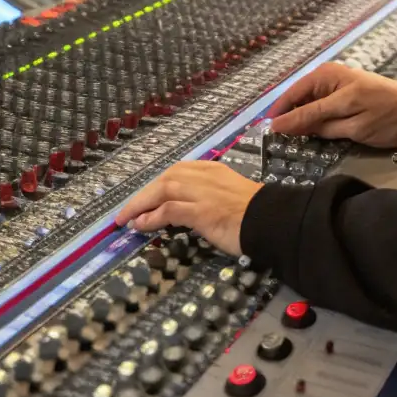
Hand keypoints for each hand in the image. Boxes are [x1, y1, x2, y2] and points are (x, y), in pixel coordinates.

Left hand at [115, 161, 261, 255]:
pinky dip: (152, 217)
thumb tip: (186, 212)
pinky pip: (169, 210)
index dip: (155, 186)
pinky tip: (142, 226)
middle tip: (125, 212)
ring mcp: (203, 192)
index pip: (176, 172)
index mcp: (212, 170)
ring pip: (162, 190)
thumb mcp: (228, 197)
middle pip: (165, 179)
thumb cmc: (254, 214)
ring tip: (126, 220)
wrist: (272, 221)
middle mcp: (205, 176)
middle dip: (142, 196)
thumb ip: (207, 198)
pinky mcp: (202, 210)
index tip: (142, 199)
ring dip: (141, 205)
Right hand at [268, 62, 396, 147]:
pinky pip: (318, 108)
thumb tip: (282, 126)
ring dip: (300, 122)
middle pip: (296, 100)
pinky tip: (311, 135)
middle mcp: (325, 77)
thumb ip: (315, 122)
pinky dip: (313, 121)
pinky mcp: (340, 96)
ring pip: (306, 106)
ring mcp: (333, 86)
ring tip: (290, 142)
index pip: (292, 98)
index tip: (266, 138)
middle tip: (277, 144)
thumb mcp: (350, 122)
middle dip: (287, 120)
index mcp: (326, 78)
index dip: (279, 118)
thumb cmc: (386, 116)